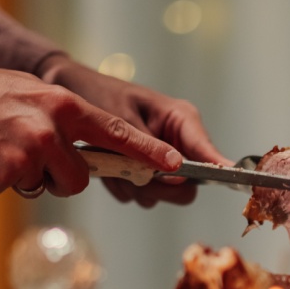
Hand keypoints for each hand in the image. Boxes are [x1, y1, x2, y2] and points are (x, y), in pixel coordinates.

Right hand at [0, 56, 182, 196]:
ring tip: (3, 149)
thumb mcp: (32, 93)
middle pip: (80, 177)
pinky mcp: (2, 175)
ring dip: (31, 178)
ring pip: (49, 187)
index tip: (174, 165)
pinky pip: (16, 191)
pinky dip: (2, 181)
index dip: (147, 152)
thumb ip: (65, 120)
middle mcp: (49, 128)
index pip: (116, 133)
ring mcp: (26, 153)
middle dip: (61, 174)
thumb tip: (93, 148)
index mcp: (62, 105)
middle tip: (30, 152)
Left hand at [41, 55, 229, 206]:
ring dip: (136, 187)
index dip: (216, 170)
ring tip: (112, 163)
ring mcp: (162, 160)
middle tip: (134, 175)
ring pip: (163, 194)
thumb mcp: (122, 118)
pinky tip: (108, 167)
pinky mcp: (146, 172)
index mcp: (182, 120)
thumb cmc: (98, 96)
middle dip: (160, 186)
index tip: (218, 179)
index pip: (208, 153)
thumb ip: (148, 148)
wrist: (70, 93)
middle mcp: (178, 142)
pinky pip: (142, 195)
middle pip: (188, 185)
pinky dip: (123, 187)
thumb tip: (178, 175)